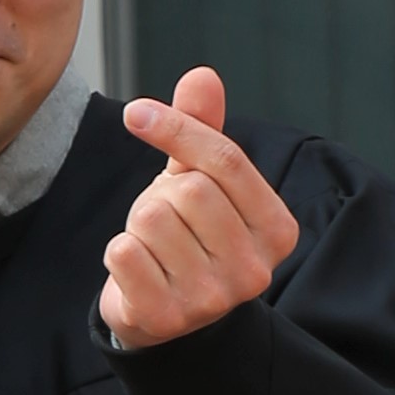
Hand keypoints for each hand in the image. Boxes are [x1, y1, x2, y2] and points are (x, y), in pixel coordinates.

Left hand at [100, 68, 299, 347]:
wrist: (164, 318)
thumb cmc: (188, 239)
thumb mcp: (201, 183)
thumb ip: (203, 132)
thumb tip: (201, 75)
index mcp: (277, 229)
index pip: (226, 160)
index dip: (176, 129)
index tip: (135, 113)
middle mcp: (255, 269)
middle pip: (189, 191)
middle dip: (161, 195)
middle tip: (163, 220)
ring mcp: (214, 299)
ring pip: (152, 220)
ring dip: (137, 226)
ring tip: (152, 248)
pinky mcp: (169, 319)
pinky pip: (124, 254)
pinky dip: (117, 253)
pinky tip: (135, 271)